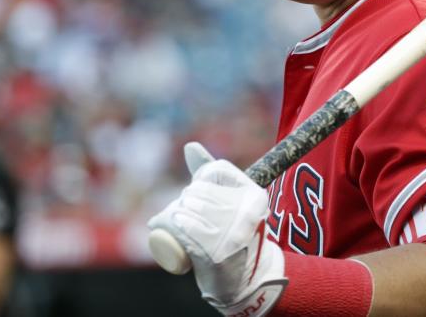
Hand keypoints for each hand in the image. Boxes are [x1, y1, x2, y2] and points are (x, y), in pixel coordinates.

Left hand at [148, 143, 286, 316]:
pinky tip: (171, 226)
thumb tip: (189, 146)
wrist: (242, 278)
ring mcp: (232, 232)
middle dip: (183, 201)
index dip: (201, 182)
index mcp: (254, 195)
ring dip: (172, 216)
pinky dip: (173, 227)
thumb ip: (211, 172)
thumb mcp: (228, 200)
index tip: (197, 196)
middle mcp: (247, 211)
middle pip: (199, 192)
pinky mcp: (216, 252)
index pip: (216, 172)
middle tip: (182, 216)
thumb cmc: (231, 232)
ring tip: (173, 224)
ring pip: (188, 210)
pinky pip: (185, 230)